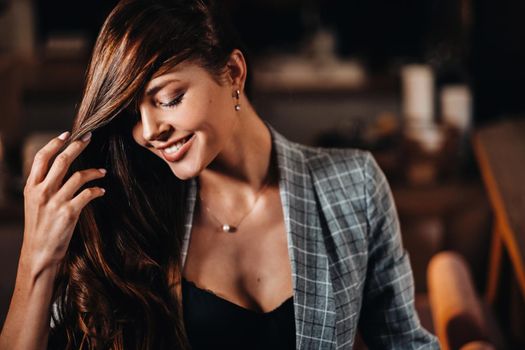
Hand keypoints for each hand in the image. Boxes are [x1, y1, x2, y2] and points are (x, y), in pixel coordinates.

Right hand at [21, 131, 105, 275]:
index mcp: (31, 187)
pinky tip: (102, 190)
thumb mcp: (33, 202)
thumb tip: (58, 166)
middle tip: (89, 137)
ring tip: (103, 171)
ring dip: (93, 171)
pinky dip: (97, 189)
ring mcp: (55, 202)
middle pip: (62, 161)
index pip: (41, 157)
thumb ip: (43, 184)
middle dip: (77, 146)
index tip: (67, 133)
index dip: (54, 143)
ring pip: (78, 176)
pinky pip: (87, 194)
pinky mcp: (69, 213)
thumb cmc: (39, 226)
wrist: (39, 252)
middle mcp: (42, 191)